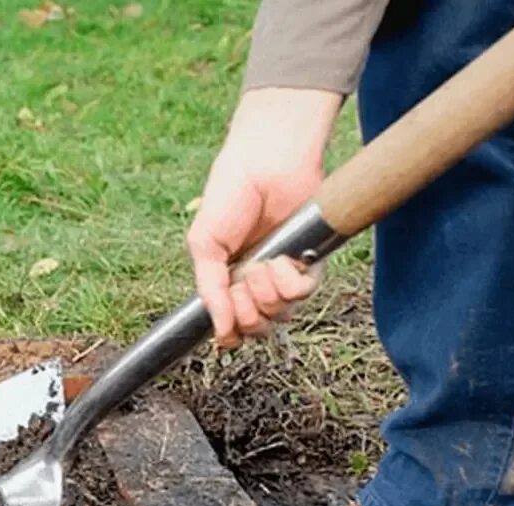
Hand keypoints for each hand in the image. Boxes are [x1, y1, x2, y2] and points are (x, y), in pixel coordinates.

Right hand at [187, 88, 341, 348]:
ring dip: (267, 294)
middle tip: (241, 286)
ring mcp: (282, 274)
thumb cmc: (230, 196)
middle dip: (247, 313)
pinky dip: (290, 282)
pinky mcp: (309, 262)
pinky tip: (280, 260)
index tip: (225, 327)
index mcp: (226, 280)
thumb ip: (209, 289)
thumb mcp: (204, 245)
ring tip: (261, 265)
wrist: (266, 164)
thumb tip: (218, 330)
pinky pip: (304, 294)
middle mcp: (254, 282)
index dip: (230, 334)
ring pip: (280, 315)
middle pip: (256, 328)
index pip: (232, 326)